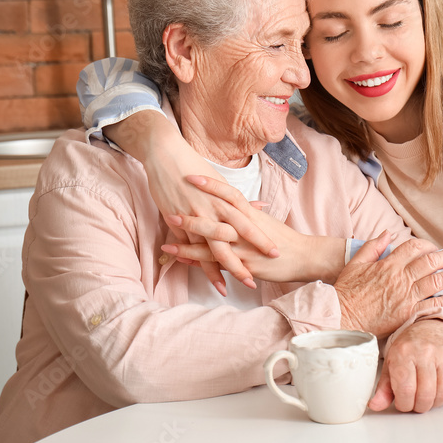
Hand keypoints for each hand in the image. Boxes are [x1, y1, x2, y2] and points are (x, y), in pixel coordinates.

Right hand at [105, 111, 277, 292]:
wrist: (166, 154)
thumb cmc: (195, 167)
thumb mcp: (221, 182)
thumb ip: (239, 200)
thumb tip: (260, 206)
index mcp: (226, 198)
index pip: (249, 223)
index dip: (261, 240)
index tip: (276, 253)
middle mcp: (214, 208)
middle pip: (235, 238)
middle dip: (247, 259)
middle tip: (260, 277)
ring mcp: (195, 215)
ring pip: (212, 248)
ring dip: (223, 269)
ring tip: (233, 288)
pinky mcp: (177, 220)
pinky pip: (190, 247)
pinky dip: (197, 262)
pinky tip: (204, 277)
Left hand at [164, 177, 345, 284]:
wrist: (307, 256)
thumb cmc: (288, 240)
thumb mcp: (268, 223)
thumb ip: (254, 215)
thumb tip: (248, 205)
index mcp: (251, 215)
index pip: (229, 194)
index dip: (211, 185)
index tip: (192, 176)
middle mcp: (245, 229)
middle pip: (215, 219)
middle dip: (191, 216)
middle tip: (170, 211)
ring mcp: (244, 248)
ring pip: (211, 245)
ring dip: (187, 245)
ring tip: (166, 244)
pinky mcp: (245, 265)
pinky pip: (218, 264)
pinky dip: (199, 263)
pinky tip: (183, 263)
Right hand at [334, 232, 442, 338]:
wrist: (342, 317)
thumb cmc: (346, 292)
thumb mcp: (356, 263)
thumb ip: (373, 246)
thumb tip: (387, 233)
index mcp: (388, 265)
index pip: (414, 248)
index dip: (427, 245)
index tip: (435, 248)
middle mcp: (400, 278)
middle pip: (431, 262)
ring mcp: (406, 297)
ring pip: (437, 281)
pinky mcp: (409, 314)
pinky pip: (434, 305)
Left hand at [369, 320, 442, 412]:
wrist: (431, 329)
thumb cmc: (409, 349)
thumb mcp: (391, 365)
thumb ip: (383, 388)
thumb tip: (375, 406)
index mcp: (404, 353)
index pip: (405, 389)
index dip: (404, 404)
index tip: (402, 403)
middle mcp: (425, 352)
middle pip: (425, 395)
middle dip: (419, 406)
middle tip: (415, 402)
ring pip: (442, 394)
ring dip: (434, 403)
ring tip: (426, 397)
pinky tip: (440, 390)